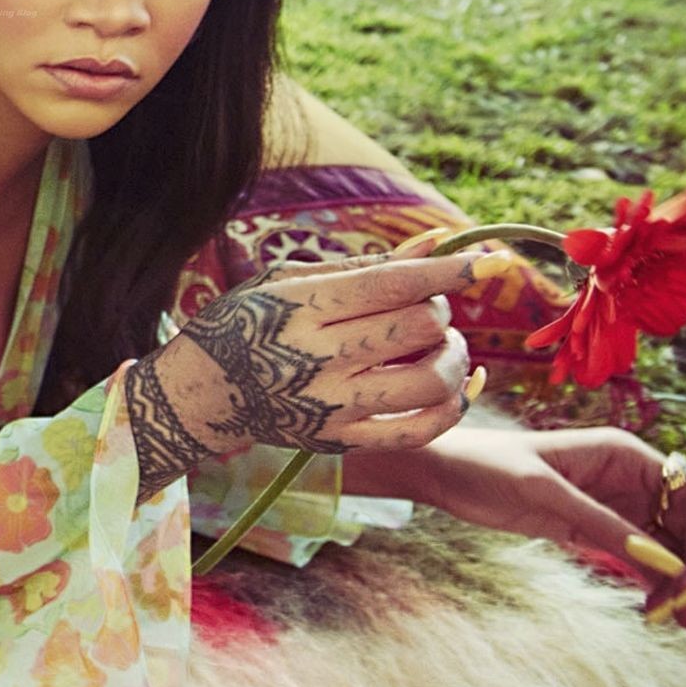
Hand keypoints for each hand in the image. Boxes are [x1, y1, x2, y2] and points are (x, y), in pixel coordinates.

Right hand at [128, 233, 495, 495]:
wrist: (198, 394)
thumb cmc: (243, 323)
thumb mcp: (285, 281)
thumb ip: (362, 265)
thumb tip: (435, 244)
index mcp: (300, 309)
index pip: (392, 284)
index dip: (447, 272)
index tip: (487, 262)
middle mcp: (316, 358)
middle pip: (419, 327)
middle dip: (438, 308)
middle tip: (426, 305)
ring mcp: (330, 406)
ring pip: (430, 381)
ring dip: (453, 356)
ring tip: (441, 345)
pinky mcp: (339, 442)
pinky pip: (420, 431)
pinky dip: (453, 406)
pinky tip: (456, 386)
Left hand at [349, 426, 685, 639]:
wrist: (446, 473)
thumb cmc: (488, 464)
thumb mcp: (543, 490)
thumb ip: (599, 522)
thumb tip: (659, 559)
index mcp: (623, 453)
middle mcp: (629, 478)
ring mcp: (614, 507)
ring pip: (667, 546)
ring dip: (681, 581)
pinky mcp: (594, 532)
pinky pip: (638, 559)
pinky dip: (655, 585)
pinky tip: (664, 612)